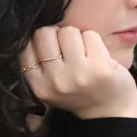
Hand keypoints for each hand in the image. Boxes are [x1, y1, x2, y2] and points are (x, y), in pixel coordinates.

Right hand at [19, 26, 136, 120]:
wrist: (111, 113)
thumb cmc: (79, 92)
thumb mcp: (49, 86)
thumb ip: (39, 63)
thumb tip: (32, 24)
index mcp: (39, 86)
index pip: (26, 46)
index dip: (39, 41)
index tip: (52, 51)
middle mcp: (56, 81)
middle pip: (44, 33)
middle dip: (56, 35)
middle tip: (69, 50)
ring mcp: (78, 74)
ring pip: (68, 31)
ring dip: (77, 37)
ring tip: (84, 54)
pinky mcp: (100, 68)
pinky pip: (90, 35)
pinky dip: (94, 41)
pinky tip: (97, 57)